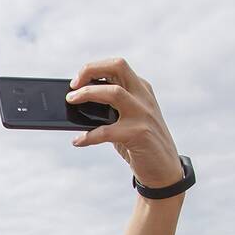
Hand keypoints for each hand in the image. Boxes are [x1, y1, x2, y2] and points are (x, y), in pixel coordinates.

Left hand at [67, 58, 180, 188]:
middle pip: (118, 66)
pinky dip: (88, 136)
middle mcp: (143, 96)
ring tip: (71, 101)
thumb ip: (110, 107)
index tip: (76, 81)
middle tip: (72, 86)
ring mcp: (143, 114)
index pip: (117, 65)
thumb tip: (76, 102)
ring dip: (87, 94)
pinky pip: (106, 131)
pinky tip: (78, 141)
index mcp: (141, 88)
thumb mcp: (128, 118)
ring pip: (113, 92)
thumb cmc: (139, 142)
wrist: (164, 169)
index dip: (94, 68)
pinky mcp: (139, 134)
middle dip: (91, 70)